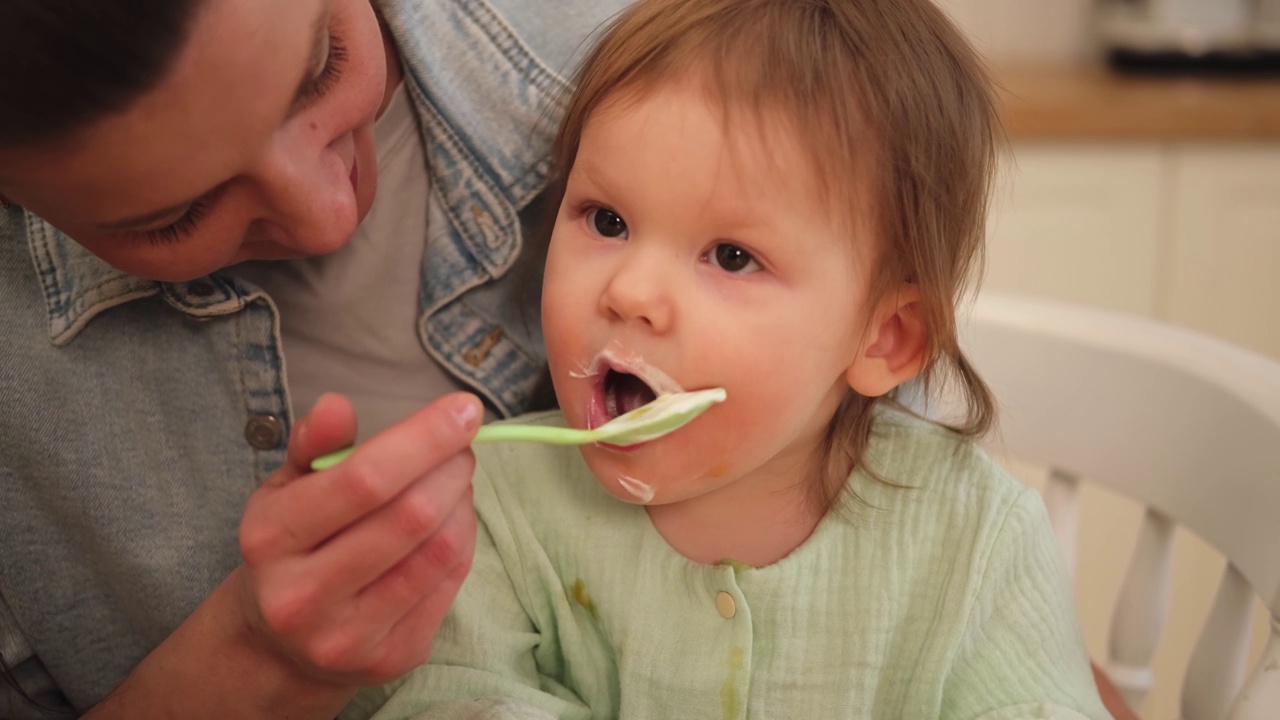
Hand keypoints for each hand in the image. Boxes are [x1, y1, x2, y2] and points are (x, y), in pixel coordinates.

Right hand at [236, 392, 481, 686]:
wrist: (280, 646)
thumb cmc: (293, 547)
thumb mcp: (284, 490)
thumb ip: (312, 445)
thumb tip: (335, 404)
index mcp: (271, 540)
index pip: (363, 481)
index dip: (424, 439)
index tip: (464, 408)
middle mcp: (304, 596)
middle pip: (411, 517)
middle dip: (451, 467)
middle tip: (462, 446)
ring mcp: (350, 635)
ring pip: (439, 551)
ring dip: (463, 502)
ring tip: (455, 479)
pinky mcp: (393, 656)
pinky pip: (450, 582)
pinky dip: (464, 539)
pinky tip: (454, 520)